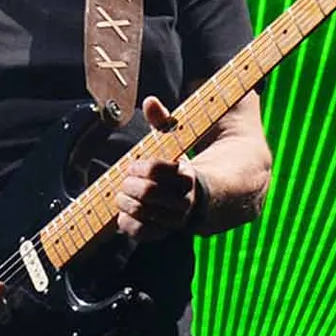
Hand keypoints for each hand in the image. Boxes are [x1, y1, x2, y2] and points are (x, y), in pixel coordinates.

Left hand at [113, 96, 200, 242]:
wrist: (211, 194)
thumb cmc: (185, 161)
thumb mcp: (179, 139)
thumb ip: (164, 121)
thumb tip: (150, 101)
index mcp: (190, 175)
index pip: (158, 170)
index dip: (142, 167)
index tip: (135, 165)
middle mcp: (185, 200)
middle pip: (148, 193)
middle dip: (130, 184)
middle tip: (127, 180)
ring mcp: (176, 219)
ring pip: (145, 215)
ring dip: (126, 203)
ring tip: (123, 194)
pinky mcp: (166, 231)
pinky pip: (144, 234)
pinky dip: (128, 224)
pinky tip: (124, 212)